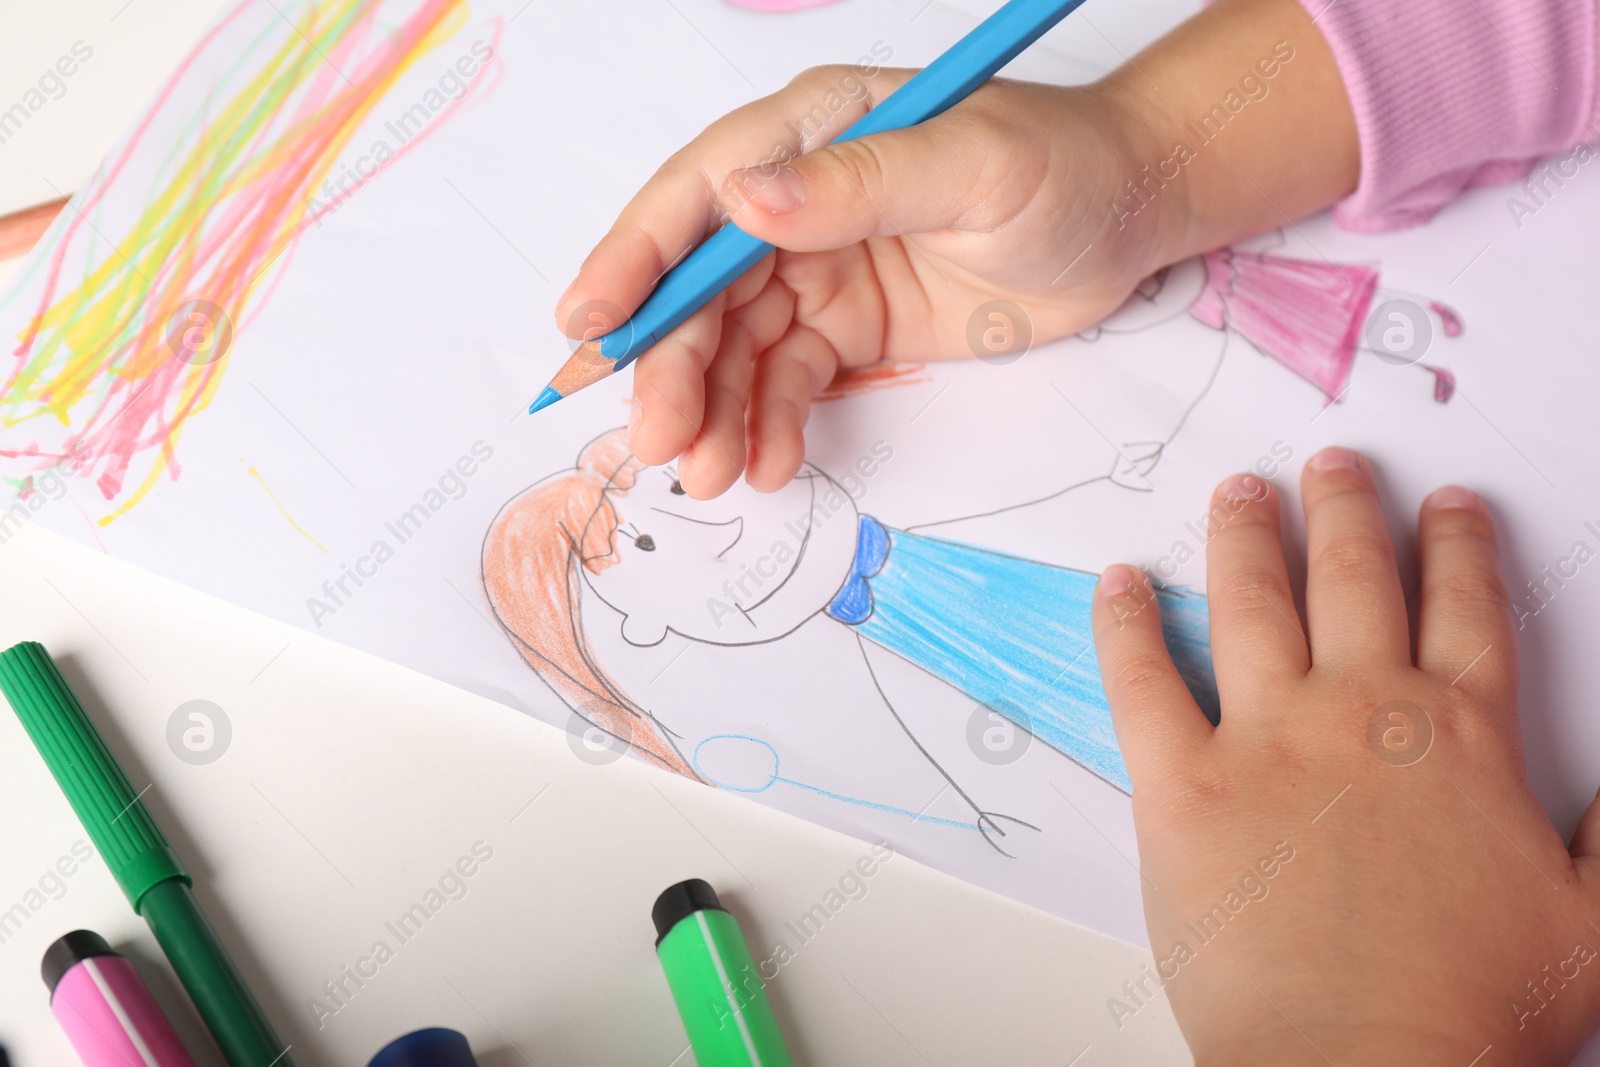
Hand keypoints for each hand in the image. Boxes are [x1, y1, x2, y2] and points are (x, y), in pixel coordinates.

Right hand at [559, 0, 1358, 498]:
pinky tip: (768, 463)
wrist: (1132, 218)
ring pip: (735, 346)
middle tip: (658, 441)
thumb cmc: (1064, 165)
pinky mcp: (847, 326)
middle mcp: (795, 202)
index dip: (632, 260)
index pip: (695, 195)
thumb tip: (742, 200)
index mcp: (808, 133)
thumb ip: (856, 183)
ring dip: (712, 410)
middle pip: (702, 288)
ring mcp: (818, 268)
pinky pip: (787, 381)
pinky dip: (770, 424)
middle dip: (672, 365)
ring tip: (708, 473)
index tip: (588, 324)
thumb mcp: (970, 164)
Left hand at [1092, 447, 1599, 1064]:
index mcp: (1461, 737)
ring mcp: (1267, 740)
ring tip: (1239, 491)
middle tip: (1335, 463)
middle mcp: (1362, 713)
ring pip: (1252, 604)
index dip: (1457, 547)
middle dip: (1348, 509)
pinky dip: (1124, 625)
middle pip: (1355, 580)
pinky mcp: (1182, 783)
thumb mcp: (1590, 920)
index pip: (1464, 610)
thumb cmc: (1473, 1007)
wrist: (1367, 1065)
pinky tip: (1117, 583)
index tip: (1447, 506)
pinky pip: (1142, 681)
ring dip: (1246, 537)